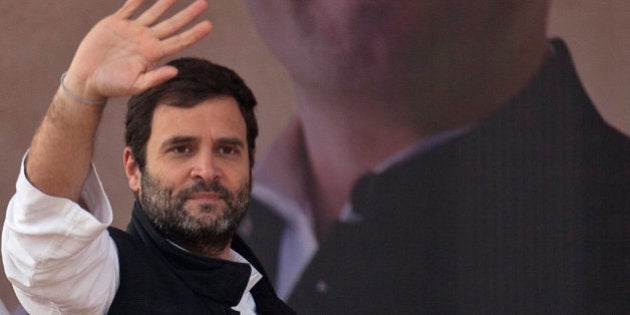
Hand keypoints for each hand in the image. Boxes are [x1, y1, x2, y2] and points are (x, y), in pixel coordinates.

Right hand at [63, 0, 211, 101]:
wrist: (87, 79)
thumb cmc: (112, 86)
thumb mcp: (135, 85)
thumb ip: (155, 78)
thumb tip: (175, 71)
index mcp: (153, 54)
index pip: (179, 41)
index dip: (194, 33)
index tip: (209, 25)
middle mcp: (146, 40)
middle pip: (172, 24)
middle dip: (188, 14)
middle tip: (204, 3)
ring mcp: (132, 31)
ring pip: (154, 12)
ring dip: (166, 1)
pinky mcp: (115, 23)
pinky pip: (129, 7)